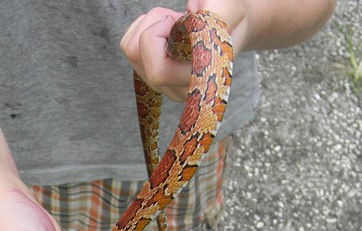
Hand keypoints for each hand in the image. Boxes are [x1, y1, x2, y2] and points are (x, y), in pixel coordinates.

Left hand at [120, 1, 246, 101]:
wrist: (232, 27)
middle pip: (136, 55)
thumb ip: (216, 14)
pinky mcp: (152, 76)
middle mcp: (179, 90)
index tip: (181, 19)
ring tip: (174, 23)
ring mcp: (164, 86)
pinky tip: (166, 29)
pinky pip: (129, 47)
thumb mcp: (228, 9)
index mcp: (198, 81)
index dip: (158, 36)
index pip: (157, 71)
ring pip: (130, 50)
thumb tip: (194, 19)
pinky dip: (142, 28)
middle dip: (152, 23)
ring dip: (148, 24)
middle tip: (176, 18)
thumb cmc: (230, 18)